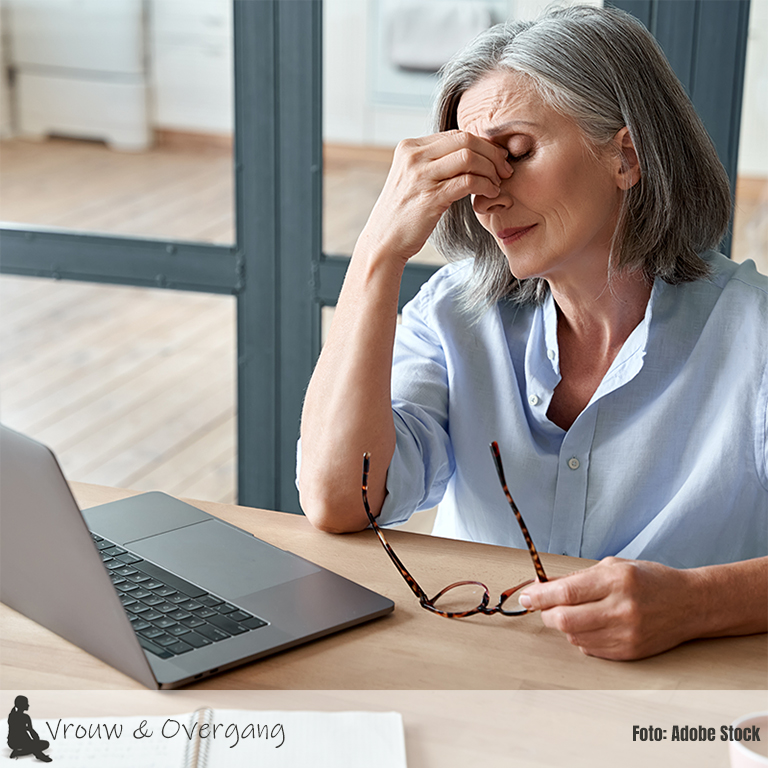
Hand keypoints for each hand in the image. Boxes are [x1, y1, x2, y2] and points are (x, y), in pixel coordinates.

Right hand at [361, 131, 511, 263]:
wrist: (384, 241)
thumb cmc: (404, 213)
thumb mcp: (414, 179)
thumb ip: (434, 163)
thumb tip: (469, 153)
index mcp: (410, 147)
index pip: (456, 134)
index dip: (482, 144)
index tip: (497, 159)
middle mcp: (413, 157)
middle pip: (465, 140)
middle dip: (491, 154)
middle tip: (504, 170)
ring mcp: (421, 176)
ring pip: (469, 157)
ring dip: (491, 169)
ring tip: (497, 183)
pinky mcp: (430, 197)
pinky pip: (468, 181)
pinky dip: (485, 185)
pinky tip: (490, 193)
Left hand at [518, 557, 703, 659]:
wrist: (690, 604)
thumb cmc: (650, 580)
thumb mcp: (614, 566)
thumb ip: (577, 578)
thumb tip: (542, 586)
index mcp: (617, 581)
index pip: (566, 592)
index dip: (539, 596)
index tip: (526, 596)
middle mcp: (622, 609)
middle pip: (565, 619)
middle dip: (547, 613)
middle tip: (545, 606)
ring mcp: (627, 634)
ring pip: (574, 636)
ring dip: (564, 625)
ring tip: (575, 612)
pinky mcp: (629, 652)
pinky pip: (589, 649)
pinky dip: (581, 637)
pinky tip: (590, 625)